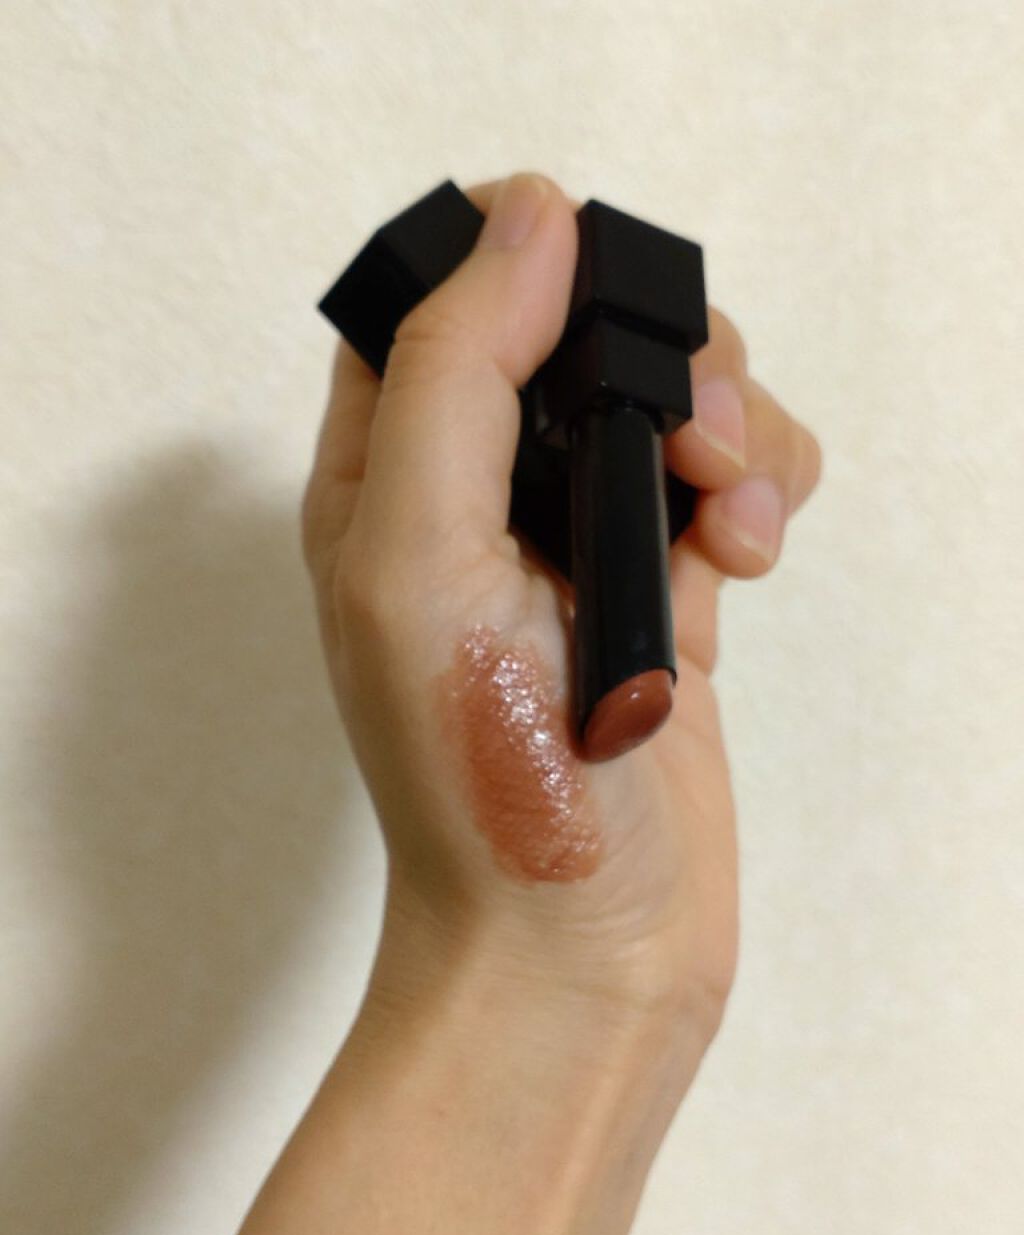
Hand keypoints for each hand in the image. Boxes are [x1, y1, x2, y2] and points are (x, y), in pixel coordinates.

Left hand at [301, 172, 820, 1046]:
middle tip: (685, 444)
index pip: (439, 295)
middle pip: (582, 328)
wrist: (573, 949)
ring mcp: (574, 545)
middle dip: (659, 352)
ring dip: (729, 427)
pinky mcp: (660, 594)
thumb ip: (455, 375)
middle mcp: (476, 498)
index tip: (597, 299)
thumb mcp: (420, 558)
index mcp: (388, 474)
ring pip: (672, 398)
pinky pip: (725, 482)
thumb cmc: (479, 783)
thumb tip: (530, 218)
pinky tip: (746, 559)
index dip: (520, 261)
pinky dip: (757, 493)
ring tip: (728, 525)